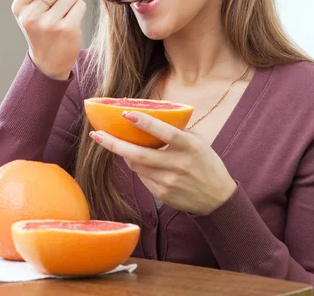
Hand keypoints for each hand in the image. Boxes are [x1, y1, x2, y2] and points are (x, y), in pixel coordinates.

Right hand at [11, 0, 86, 79]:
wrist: (48, 61)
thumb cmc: (39, 29)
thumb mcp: (29, 7)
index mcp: (20, 7)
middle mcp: (32, 16)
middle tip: (57, 6)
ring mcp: (50, 24)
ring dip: (71, 1)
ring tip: (63, 15)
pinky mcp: (67, 29)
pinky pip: (80, 5)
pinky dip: (79, 10)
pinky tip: (71, 21)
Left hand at [89, 111, 236, 214]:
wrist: (217, 198)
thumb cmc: (206, 163)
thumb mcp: (197, 142)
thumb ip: (176, 132)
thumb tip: (146, 120)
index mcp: (189, 147)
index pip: (166, 133)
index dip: (146, 124)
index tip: (127, 114)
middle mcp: (178, 165)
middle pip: (140, 155)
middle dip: (115, 144)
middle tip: (97, 134)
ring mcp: (169, 182)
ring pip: (136, 166)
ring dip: (124, 153)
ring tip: (114, 142)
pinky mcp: (162, 194)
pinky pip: (142, 177)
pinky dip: (138, 167)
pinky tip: (139, 161)